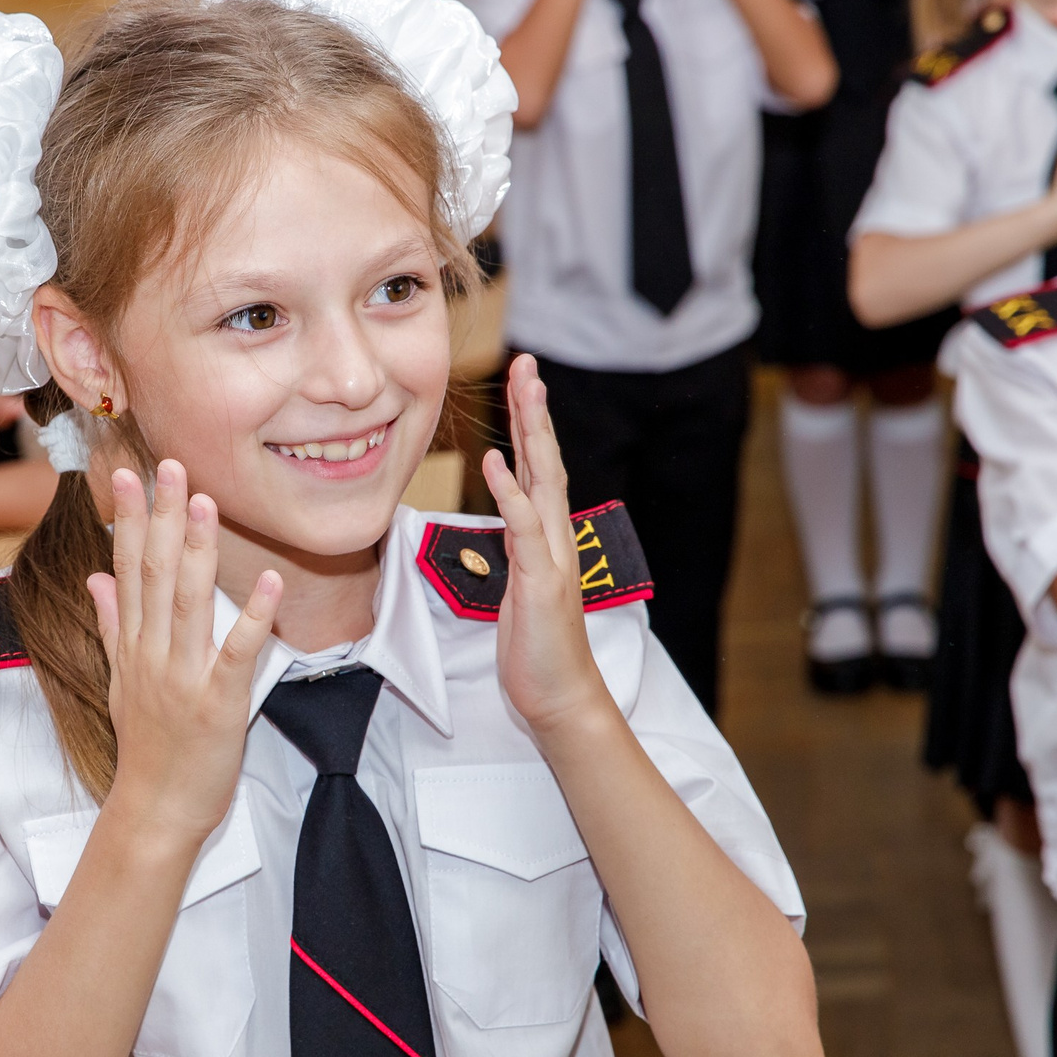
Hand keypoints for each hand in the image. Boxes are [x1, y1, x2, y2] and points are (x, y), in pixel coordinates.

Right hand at [87, 461, 279, 842]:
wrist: (154, 811)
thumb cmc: (145, 748)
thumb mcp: (118, 682)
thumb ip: (110, 624)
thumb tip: (94, 578)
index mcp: (132, 645)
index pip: (127, 569)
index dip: (129, 519)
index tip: (128, 473)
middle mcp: (152, 653)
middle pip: (156, 574)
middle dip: (163, 517)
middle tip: (171, 464)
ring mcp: (183, 677)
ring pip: (189, 603)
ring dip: (198, 551)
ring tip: (206, 502)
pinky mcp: (217, 704)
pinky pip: (236, 654)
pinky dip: (253, 617)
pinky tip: (268, 582)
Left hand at [482, 354, 612, 736]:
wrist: (559, 695)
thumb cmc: (536, 644)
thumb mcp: (519, 582)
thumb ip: (516, 543)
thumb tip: (506, 510)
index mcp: (546, 534)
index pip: (537, 465)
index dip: (528, 421)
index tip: (521, 379)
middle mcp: (555, 535)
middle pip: (545, 458)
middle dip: (534, 409)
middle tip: (527, 362)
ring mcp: (552, 555)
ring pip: (543, 480)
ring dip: (531, 433)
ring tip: (523, 389)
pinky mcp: (543, 581)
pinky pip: (525, 528)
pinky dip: (510, 492)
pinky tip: (496, 461)